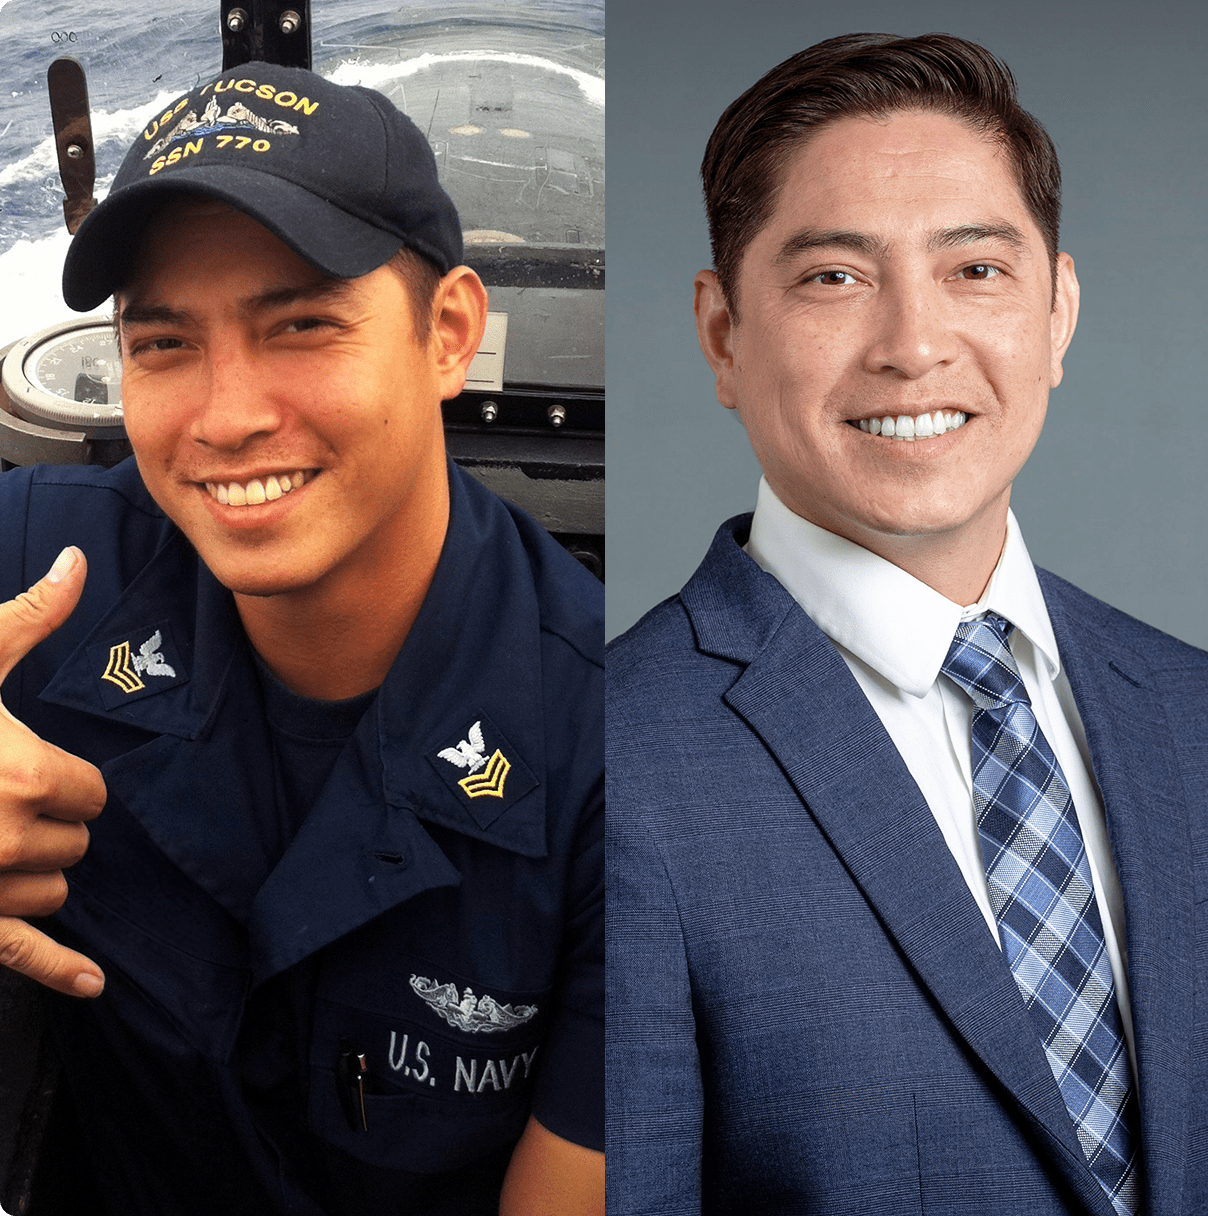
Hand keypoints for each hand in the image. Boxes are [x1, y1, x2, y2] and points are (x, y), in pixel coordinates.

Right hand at [0, 547, 106, 997]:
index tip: (31, 768)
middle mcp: (10, 840)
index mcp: (26, 777)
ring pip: (53, 890)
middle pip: (76, 841)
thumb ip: (30, 617)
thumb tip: (76, 561)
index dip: (65, 780)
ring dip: (32, 870)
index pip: (93, 793)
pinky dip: (60, 970)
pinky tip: (91, 984)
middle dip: (48, 822)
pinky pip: (21, 955)